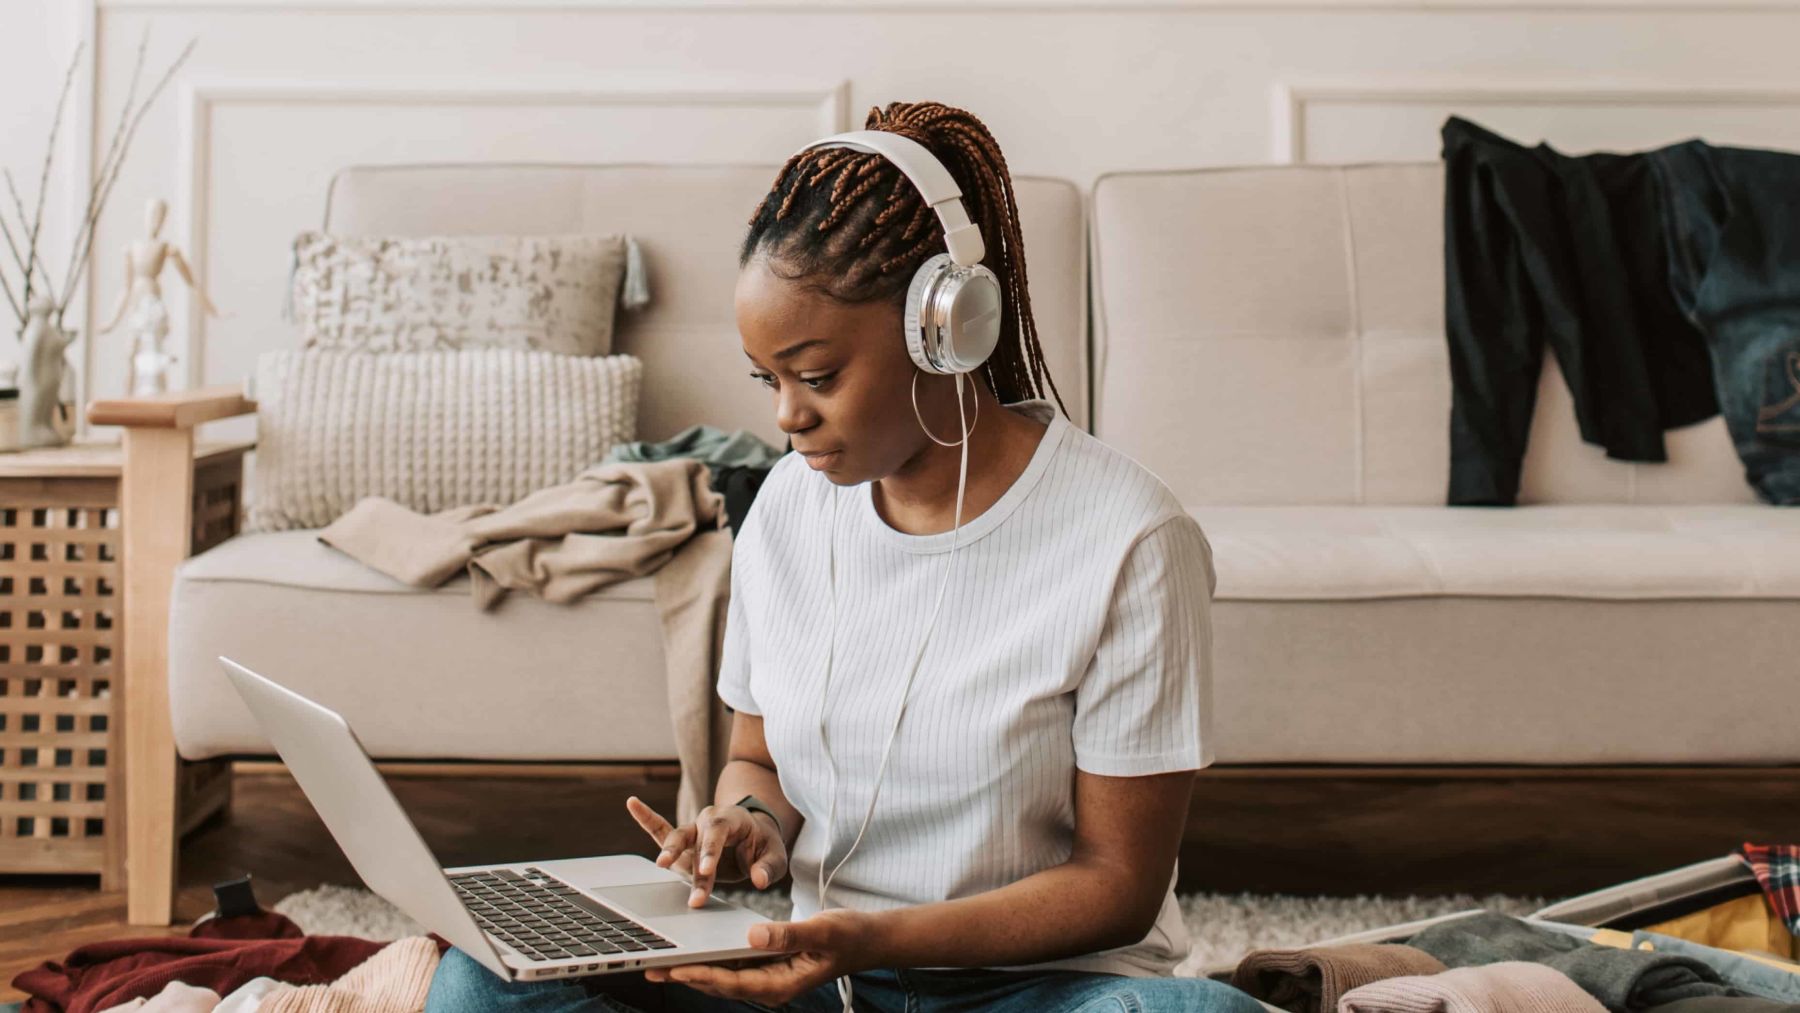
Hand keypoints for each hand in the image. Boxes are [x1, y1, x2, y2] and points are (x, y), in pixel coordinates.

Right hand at [626, 796, 787, 907]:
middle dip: (695, 862)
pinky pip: (661, 828)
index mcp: (732, 818)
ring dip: (669, 852)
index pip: (719, 832)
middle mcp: (709, 820)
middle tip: (694, 883)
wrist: (752, 835)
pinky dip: (646, 818)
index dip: (711, 850)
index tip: (707, 869)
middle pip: (697, 839)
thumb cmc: (762, 844)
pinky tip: (632, 803)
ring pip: (677, 838)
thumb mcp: (774, 855)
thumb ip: (768, 868)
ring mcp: (693, 830)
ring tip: (662, 865)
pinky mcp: (683, 842)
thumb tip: (759, 880)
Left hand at [644, 908, 880, 1006]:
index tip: (677, 968)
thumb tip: (753, 936)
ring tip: (661, 962)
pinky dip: (712, 959)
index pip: (733, 982)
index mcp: (782, 984)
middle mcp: (771, 986)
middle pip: (720, 983)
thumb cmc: (848, 935)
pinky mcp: (768, 966)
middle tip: (651, 966)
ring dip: (694, 969)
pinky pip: (735, 965)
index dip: (703, 975)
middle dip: (687, 975)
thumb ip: (788, 935)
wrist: (868, 939)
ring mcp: (769, 978)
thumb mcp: (821, 930)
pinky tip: (694, 951)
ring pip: (724, 976)